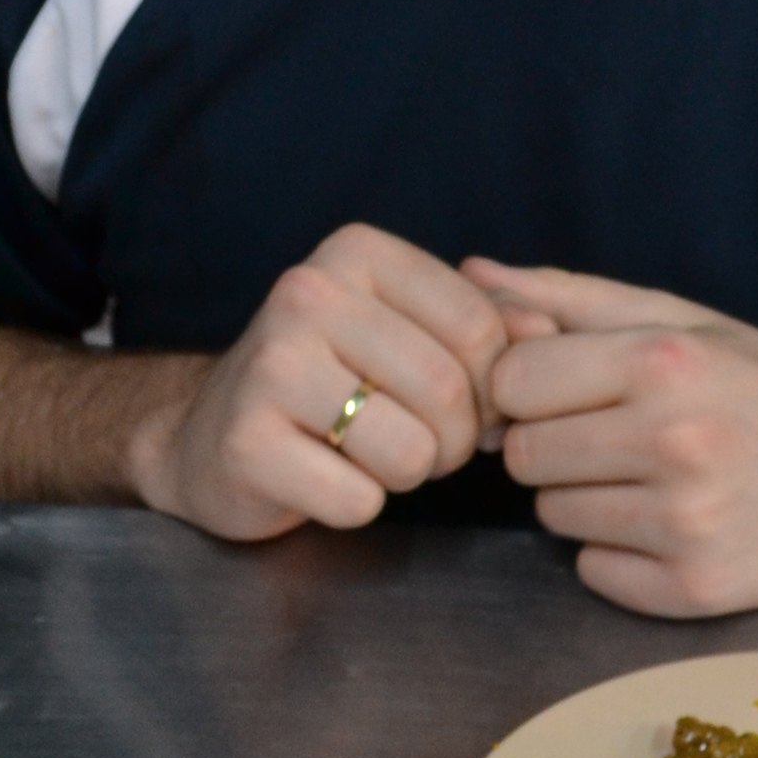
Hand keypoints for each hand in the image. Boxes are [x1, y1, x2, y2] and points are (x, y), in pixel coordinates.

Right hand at [134, 224, 511, 542]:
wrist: (209, 439)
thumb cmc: (330, 385)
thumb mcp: (409, 334)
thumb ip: (488, 324)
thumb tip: (548, 332)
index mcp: (357, 251)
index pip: (482, 328)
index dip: (492, 389)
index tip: (461, 405)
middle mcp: (307, 292)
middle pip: (450, 392)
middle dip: (453, 442)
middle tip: (415, 443)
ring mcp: (269, 364)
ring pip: (411, 452)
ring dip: (405, 475)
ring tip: (362, 454)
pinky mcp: (246, 441)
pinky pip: (358, 500)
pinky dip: (354, 506)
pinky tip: (319, 479)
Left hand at [468, 260, 757, 613]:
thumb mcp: (679, 320)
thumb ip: (568, 298)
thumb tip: (471, 275)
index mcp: (664, 362)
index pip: (512, 381)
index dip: (530, 388)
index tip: (571, 391)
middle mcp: (676, 441)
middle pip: (523, 456)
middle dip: (555, 446)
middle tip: (620, 438)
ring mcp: (688, 523)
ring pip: (553, 517)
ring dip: (587, 500)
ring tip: (657, 479)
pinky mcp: (697, 589)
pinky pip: (594, 572)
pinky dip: (620, 555)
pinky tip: (674, 527)